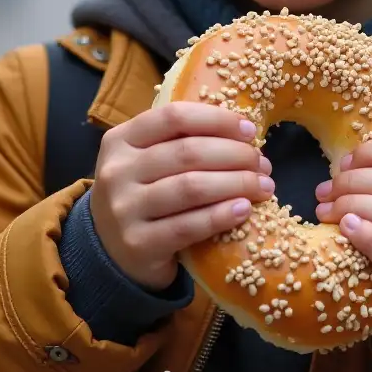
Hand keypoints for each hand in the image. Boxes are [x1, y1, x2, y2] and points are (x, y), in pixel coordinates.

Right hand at [90, 102, 273, 289]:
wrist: (108, 254)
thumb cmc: (141, 195)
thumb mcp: (145, 160)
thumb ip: (179, 141)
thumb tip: (243, 133)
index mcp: (121, 140)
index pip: (174, 117)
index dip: (218, 120)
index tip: (250, 131)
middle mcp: (118, 171)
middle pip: (188, 152)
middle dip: (236, 155)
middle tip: (262, 163)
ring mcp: (125, 209)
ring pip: (192, 188)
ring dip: (237, 184)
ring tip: (263, 186)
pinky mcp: (138, 244)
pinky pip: (189, 226)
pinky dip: (221, 215)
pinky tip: (244, 210)